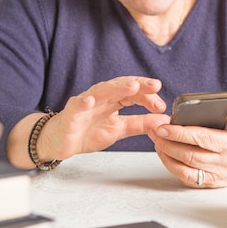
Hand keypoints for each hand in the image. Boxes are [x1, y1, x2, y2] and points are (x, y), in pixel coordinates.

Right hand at [8, 76, 168, 167]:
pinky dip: (84, 101)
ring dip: (117, 88)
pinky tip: (91, 100)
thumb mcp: (120, 129)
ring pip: (102, 91)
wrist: (63, 142)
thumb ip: (140, 124)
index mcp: (114, 100)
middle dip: (139, 85)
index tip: (161, 106)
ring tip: (132, 86)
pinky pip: (78, 105)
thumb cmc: (88, 132)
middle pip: (122, 86)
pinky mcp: (72, 112)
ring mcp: (86, 103)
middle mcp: (102, 97)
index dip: (149, 97)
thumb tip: (164, 120)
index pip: (135, 93)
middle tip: (155, 86)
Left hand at [152, 106, 226, 187]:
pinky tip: (166, 156)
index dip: (180, 133)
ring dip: (167, 156)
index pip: (202, 139)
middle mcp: (225, 163)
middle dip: (167, 143)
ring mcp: (219, 175)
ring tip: (156, 142)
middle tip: (153, 131)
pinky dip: (174, 169)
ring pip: (186, 169)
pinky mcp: (214, 182)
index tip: (164, 126)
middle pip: (189, 154)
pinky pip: (190, 179)